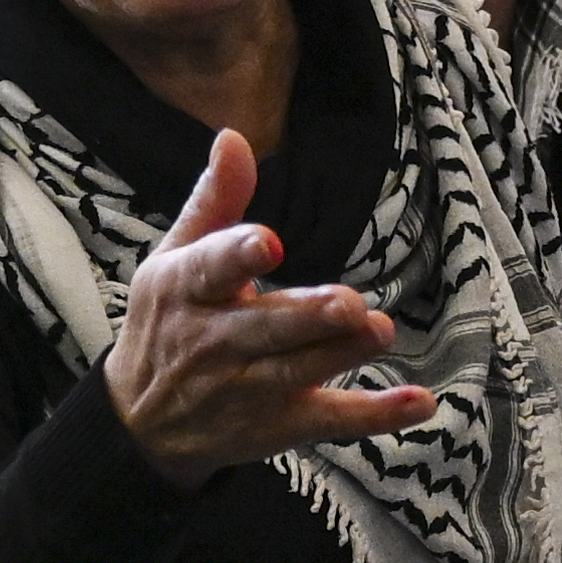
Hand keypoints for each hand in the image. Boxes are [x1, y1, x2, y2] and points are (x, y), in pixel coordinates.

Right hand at [106, 129, 432, 485]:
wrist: (141, 425)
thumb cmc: (167, 323)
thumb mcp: (173, 259)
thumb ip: (214, 200)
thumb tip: (233, 137)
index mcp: (187, 289)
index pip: (211, 269)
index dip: (238, 255)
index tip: (268, 242)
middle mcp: (215, 341)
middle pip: (266, 328)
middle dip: (307, 316)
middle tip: (347, 302)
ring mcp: (249, 388)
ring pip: (300, 370)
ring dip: (342, 353)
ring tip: (379, 330)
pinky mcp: (280, 424)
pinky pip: (331, 421)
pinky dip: (376, 416)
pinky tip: (419, 403)